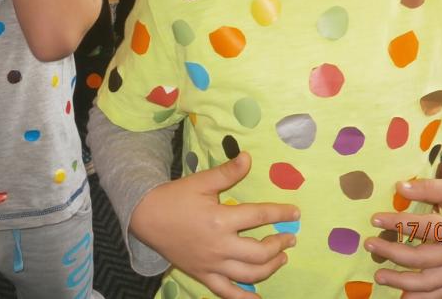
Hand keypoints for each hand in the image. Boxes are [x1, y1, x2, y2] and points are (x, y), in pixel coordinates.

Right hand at [131, 152, 298, 298]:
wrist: (146, 218)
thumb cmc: (175, 197)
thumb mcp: (201, 181)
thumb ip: (227, 172)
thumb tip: (249, 157)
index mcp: (220, 219)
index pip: (259, 216)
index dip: (280, 213)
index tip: (296, 212)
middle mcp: (220, 246)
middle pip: (260, 251)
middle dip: (279, 244)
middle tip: (290, 238)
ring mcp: (212, 264)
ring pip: (250, 274)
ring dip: (270, 268)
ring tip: (281, 259)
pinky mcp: (203, 275)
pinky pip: (227, 292)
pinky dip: (245, 298)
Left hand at [366, 178, 441, 298]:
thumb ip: (428, 188)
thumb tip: (399, 187)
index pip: (425, 228)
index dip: (399, 223)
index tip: (375, 218)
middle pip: (423, 259)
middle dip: (393, 253)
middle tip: (369, 244)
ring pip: (430, 283)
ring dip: (403, 283)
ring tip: (379, 276)